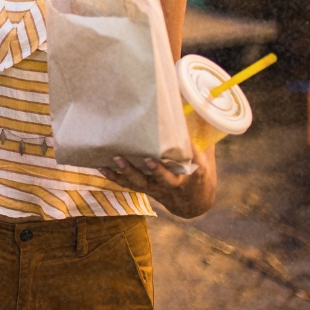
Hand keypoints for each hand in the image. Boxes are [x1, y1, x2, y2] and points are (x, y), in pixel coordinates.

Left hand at [97, 144, 215, 218]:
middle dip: (157, 170)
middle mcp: (177, 182)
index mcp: (197, 172)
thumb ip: (202, 134)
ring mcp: (160, 188)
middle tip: (147, 159)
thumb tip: (197, 105)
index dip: (191, 149)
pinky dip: (115, 177)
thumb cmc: (200, 174)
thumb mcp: (207, 157)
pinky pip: (130, 185)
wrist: (194, 204)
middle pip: (166, 178)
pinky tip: (101, 167)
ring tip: (117, 159)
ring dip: (130, 172)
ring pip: (143, 183)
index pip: (195, 159)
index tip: (184, 135)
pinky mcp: (147, 189)